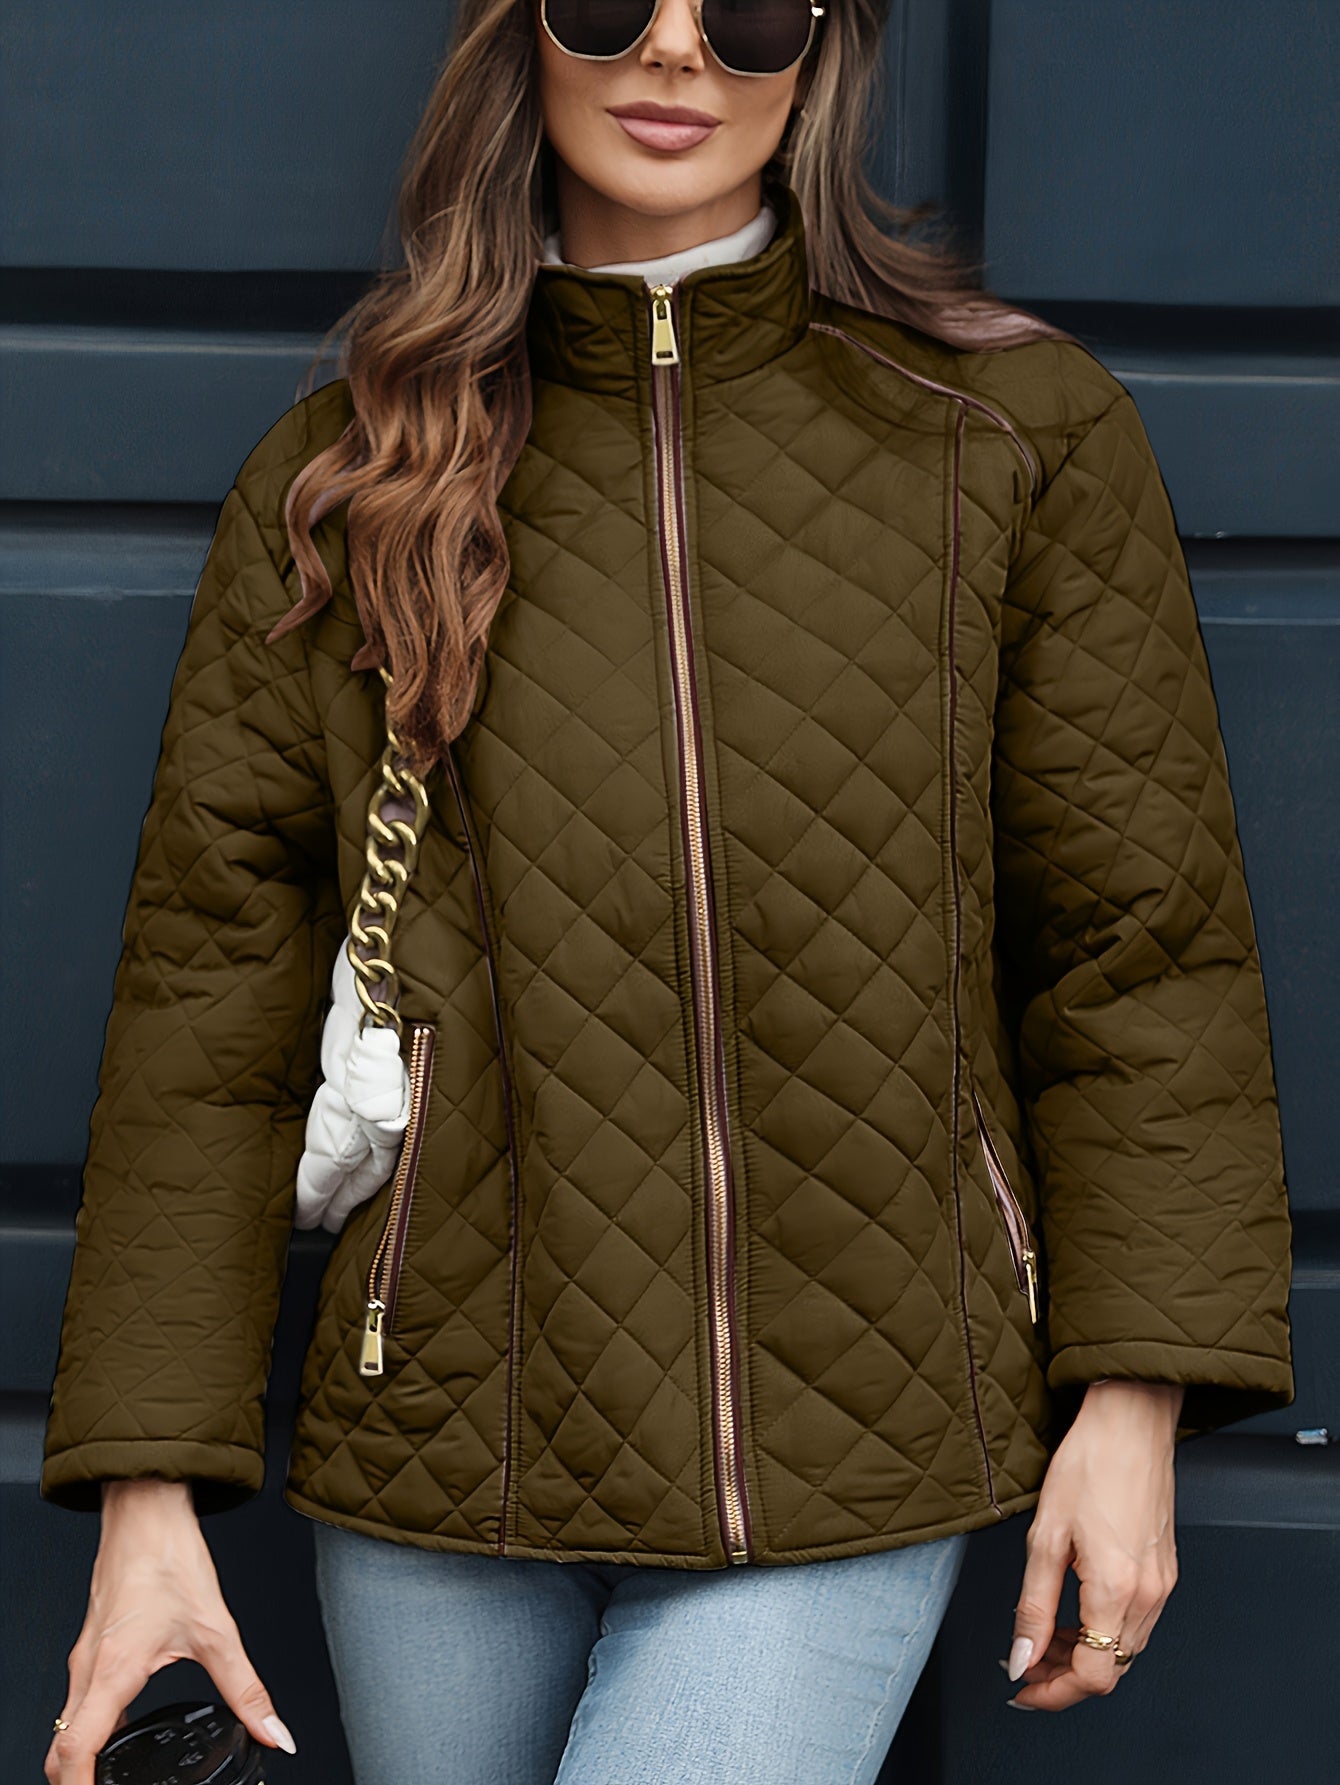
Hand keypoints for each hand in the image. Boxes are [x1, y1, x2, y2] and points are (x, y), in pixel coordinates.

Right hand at [45, 1477, 296, 1782]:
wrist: (146, 1510)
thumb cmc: (168, 1557)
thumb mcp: (216, 1630)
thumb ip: (246, 1689)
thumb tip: (273, 1731)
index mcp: (111, 1673)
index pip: (75, 1755)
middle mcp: (88, 1670)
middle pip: (61, 1749)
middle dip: (76, 1782)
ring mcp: (87, 1657)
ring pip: (68, 1725)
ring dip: (82, 1757)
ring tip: (112, 1776)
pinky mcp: (94, 1645)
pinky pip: (80, 1702)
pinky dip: (91, 1727)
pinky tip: (122, 1727)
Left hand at [1004, 1379, 1183, 1710]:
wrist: (1131, 1420)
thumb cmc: (1089, 1462)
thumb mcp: (1046, 1535)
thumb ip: (1034, 1605)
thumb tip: (1022, 1656)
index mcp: (1118, 1590)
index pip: (1093, 1678)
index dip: (1054, 1692)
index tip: (1023, 1688)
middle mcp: (1149, 1596)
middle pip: (1112, 1671)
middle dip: (1065, 1677)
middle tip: (1025, 1661)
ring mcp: (1162, 1584)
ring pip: (1125, 1650)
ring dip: (1085, 1656)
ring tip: (1044, 1637)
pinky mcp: (1165, 1570)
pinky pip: (1136, 1623)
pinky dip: (1104, 1631)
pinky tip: (1076, 1613)